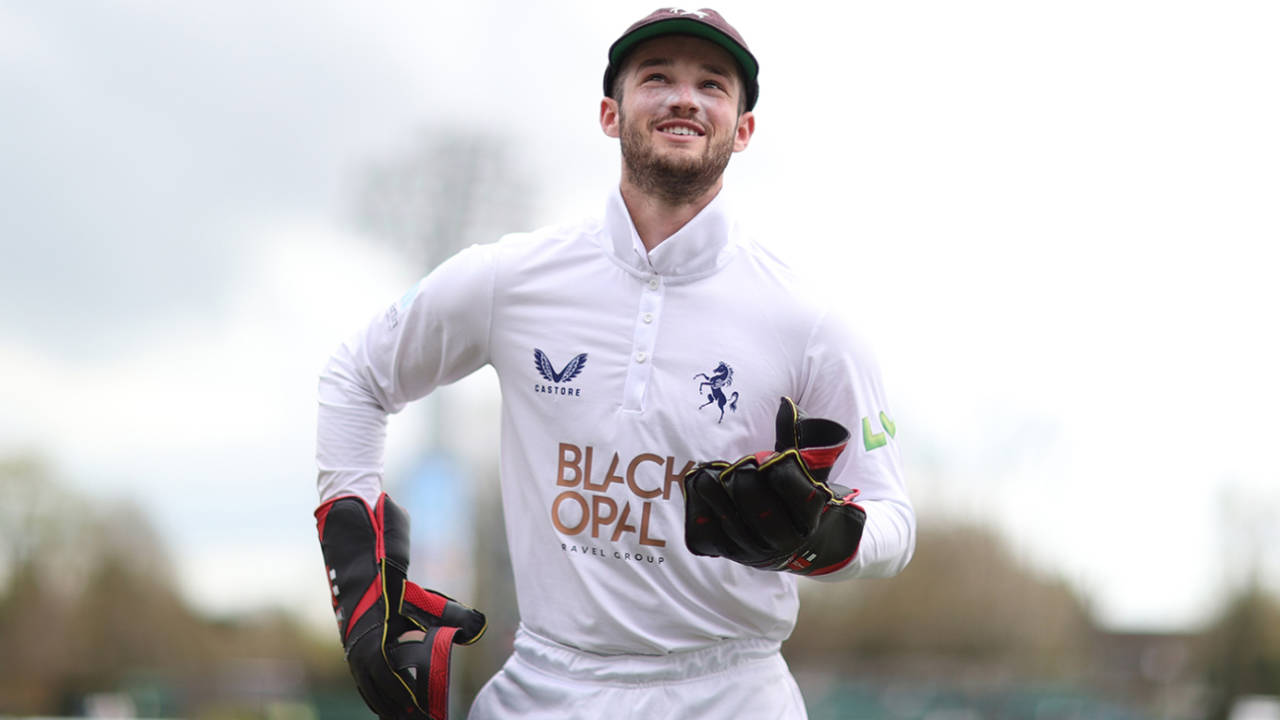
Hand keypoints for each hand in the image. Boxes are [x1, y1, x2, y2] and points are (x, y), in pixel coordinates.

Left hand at [683, 397, 865, 574]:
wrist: (808, 547)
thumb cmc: (803, 496)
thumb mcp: (811, 471)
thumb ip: (797, 440)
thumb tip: (785, 405)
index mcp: (809, 516)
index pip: (793, 492)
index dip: (779, 471)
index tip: (769, 459)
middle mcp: (785, 538)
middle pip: (760, 511)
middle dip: (745, 484)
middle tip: (738, 466)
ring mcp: (758, 550)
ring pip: (733, 525)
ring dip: (715, 497)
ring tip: (704, 474)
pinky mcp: (734, 554)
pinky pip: (712, 538)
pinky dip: (701, 514)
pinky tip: (696, 490)